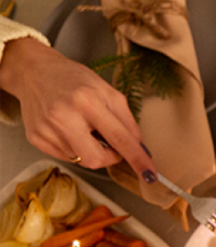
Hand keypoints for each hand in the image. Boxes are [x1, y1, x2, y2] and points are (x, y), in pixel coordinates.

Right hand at [0, 37, 154, 179]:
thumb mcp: (107, 92)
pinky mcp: (36, 138)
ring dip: (89, 148)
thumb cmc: (75, 80)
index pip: (119, 138)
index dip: (137, 158)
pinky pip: (65, 156)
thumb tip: (139, 148)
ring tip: (82, 126)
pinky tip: (68, 129)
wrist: (35, 72)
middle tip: (108, 142)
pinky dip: (73, 147)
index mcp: (87, 101)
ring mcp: (47, 129)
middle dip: (109, 157)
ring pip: (80, 159)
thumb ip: (127, 120)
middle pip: (96, 159)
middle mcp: (64, 116)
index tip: (150, 174)